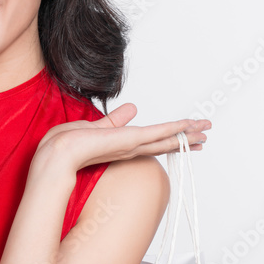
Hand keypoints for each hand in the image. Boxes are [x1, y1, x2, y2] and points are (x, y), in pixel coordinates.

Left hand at [34, 103, 210, 172]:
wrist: (58, 155)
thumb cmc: (67, 144)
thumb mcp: (96, 127)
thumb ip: (115, 120)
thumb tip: (132, 108)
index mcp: (121, 145)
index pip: (150, 142)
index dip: (168, 140)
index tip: (184, 137)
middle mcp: (130, 148)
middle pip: (164, 143)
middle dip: (185, 140)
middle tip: (205, 137)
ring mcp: (132, 146)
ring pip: (166, 139)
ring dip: (187, 134)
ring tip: (206, 131)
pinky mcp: (131, 140)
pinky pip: (159, 133)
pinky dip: (176, 129)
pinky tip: (189, 125)